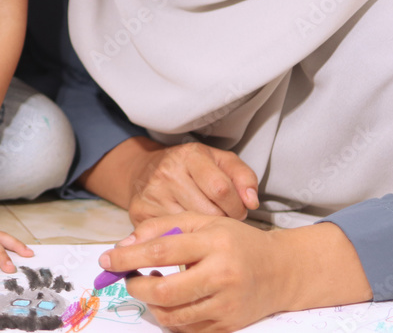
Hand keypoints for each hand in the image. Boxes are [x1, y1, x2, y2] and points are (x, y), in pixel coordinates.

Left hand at [100, 214, 290, 332]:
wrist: (282, 271)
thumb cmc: (235, 241)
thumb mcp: (202, 221)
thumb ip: (161, 227)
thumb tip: (124, 245)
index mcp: (213, 243)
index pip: (161, 251)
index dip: (128, 258)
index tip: (106, 260)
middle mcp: (222, 275)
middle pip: (164, 291)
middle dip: (137, 287)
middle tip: (129, 279)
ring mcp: (227, 305)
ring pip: (173, 315)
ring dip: (151, 303)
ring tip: (152, 286)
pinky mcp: (229, 325)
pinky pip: (187, 330)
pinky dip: (170, 318)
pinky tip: (171, 301)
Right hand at [127, 142, 258, 223]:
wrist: (143, 170)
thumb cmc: (189, 169)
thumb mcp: (218, 161)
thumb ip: (242, 175)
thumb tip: (252, 201)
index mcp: (189, 155)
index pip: (222, 189)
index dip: (237, 205)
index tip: (237, 208)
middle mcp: (167, 172)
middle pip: (209, 211)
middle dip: (222, 219)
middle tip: (220, 216)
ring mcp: (152, 193)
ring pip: (192, 226)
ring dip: (204, 229)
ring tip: (204, 221)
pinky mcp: (140, 211)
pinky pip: (173, 234)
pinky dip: (185, 235)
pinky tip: (187, 228)